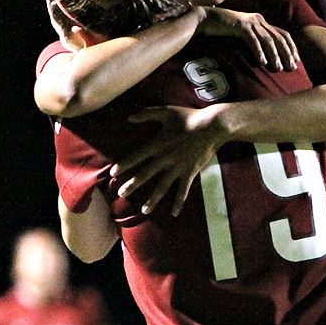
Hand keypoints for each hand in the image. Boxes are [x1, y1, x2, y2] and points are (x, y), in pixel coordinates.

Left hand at [110, 105, 225, 216]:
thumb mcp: (167, 111)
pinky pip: (183, 190)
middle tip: (121, 194)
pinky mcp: (190, 172)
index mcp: (158, 144)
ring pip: (162, 187)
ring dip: (153, 199)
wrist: (212, 126)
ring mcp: (178, 167)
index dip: (124, 165)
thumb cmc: (189, 117)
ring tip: (144, 210)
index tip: (113, 174)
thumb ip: (147, 113)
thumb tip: (128, 117)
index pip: (137, 156)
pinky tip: (174, 213)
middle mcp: (166, 158)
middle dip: (132, 185)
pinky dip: (179, 202)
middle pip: (145, 174)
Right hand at [199, 8, 299, 70]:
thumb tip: (266, 57)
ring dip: (274, 55)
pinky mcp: (240, 25)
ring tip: (278, 68)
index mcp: (262, 22)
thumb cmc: (223, 30)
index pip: (283, 34)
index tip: (296, 60)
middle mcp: (259, 20)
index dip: (291, 47)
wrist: (206, 20)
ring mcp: (250, 22)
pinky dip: (258, 51)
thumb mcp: (243, 35)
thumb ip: (254, 41)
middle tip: (291, 67)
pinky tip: (262, 62)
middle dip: (287, 53)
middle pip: (279, 37)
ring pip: (267, 39)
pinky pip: (252, 40)